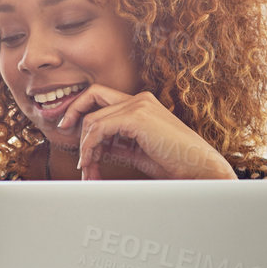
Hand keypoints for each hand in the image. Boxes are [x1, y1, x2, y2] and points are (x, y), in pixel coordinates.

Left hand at [56, 87, 235, 181]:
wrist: (199, 170)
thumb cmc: (174, 163)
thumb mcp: (136, 150)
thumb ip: (115, 142)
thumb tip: (91, 146)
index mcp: (141, 103)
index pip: (99, 98)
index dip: (80, 110)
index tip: (67, 127)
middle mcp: (139, 98)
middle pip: (91, 99)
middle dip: (74, 120)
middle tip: (69, 142)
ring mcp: (138, 105)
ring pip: (92, 119)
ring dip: (85, 147)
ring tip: (88, 169)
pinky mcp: (137, 117)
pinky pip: (98, 129)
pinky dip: (90, 148)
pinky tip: (91, 164)